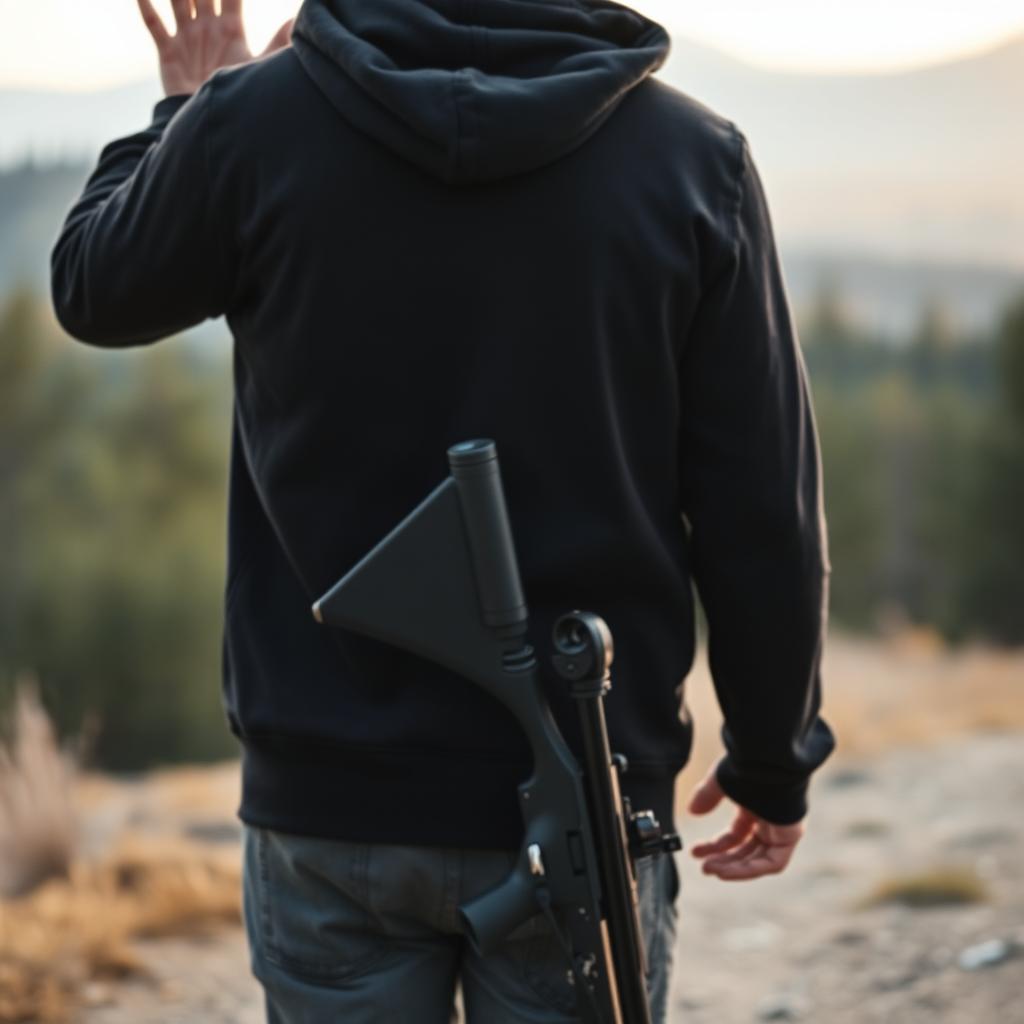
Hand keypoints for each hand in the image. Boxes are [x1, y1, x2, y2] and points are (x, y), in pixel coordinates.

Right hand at [137, 0, 294, 96]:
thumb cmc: (241, 94)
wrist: (216, 120)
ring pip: (177, 0)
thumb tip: (294, 20)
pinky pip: (154, 24)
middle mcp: (207, 27)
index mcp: (230, 28)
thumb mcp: (258, 65)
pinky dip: (147, 7)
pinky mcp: (169, 51)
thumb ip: (276, 43)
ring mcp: (187, 37)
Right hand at [686, 760, 803, 879]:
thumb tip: (693, 810)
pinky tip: (728, 871)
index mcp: (754, 806)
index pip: (735, 834)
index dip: (715, 846)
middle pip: (746, 848)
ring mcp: (781, 828)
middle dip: (724, 859)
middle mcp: (768, 819)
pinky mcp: (790, 835)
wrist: (768, 761)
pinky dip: (750, 870)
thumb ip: (706, 797)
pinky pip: (772, 862)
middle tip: (704, 867)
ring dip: (734, 868)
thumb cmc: (746, 766)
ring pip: (758, 858)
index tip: (696, 852)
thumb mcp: (719, 783)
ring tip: (711, 870)